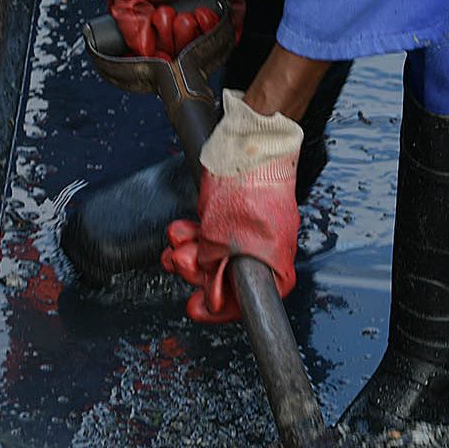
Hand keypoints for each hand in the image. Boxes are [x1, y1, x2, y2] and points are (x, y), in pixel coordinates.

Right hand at [107, 0, 239, 58]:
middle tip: (172, 15)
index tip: (159, 45)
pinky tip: (206, 12)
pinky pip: (227, 36)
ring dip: (197, 31)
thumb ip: (127, 26)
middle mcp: (178, 29)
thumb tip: (144, 53)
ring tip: (191, 12)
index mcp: (155, 27)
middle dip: (177, 38)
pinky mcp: (224, 15)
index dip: (160, 54)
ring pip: (204, 49)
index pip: (160, 58)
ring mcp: (201, 24)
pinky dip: (219, 29)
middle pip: (182, 57)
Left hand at [162, 91, 301, 322]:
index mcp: (274, 260)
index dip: (222, 308)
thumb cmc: (248, 182)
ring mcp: (249, 231)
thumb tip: (211, 298)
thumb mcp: (224, 234)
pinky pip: (211, 234)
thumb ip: (215, 268)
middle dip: (195, 273)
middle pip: (226, 279)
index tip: (199, 308)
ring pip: (213, 255)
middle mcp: (263, 249)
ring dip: (188, 252)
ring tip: (174, 241)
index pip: (251, 299)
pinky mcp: (236, 215)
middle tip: (177, 262)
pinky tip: (181, 228)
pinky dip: (193, 234)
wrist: (252, 139)